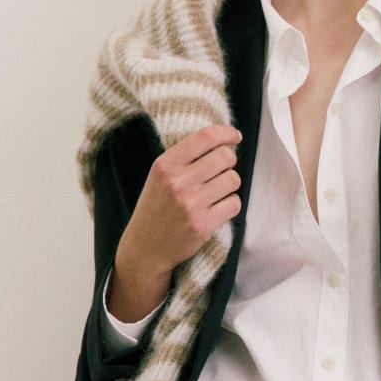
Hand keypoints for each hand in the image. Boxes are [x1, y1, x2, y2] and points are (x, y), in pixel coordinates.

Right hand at [108, 124, 241, 320]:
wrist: (145, 247)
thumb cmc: (156, 208)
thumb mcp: (159, 176)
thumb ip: (185, 157)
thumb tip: (224, 140)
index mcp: (166, 165)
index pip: (205, 137)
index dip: (226, 133)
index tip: (235, 137)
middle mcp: (178, 182)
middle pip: (226, 157)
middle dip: (228, 163)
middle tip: (220, 172)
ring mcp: (191, 204)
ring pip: (233, 180)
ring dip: (229, 185)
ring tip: (215, 193)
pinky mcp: (203, 224)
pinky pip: (234, 203)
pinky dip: (230, 205)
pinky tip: (217, 209)